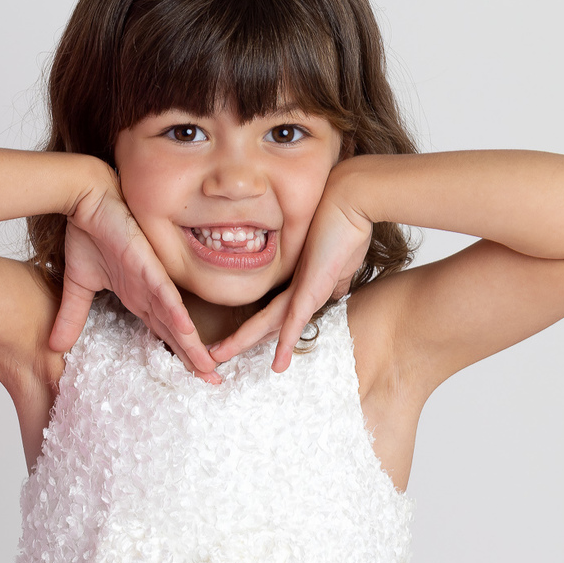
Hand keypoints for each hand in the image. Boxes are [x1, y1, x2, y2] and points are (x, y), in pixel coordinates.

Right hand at [48, 175, 221, 381]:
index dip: (178, 357)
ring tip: (207, 369)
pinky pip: (163, 292)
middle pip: (176, 333)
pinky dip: (174, 311)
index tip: (194, 379)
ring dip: (191, 344)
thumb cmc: (89, 232)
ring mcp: (151, 279)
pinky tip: (186, 330)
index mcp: (138, 297)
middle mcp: (150, 293)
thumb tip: (56, 346)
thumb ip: (72, 316)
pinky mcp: (146, 265)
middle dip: (194, 358)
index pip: (163, 334)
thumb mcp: (78, 285)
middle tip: (214, 384)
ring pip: (176, 319)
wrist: (87, 198)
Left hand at [208, 172, 372, 370]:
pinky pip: (295, 321)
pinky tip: (277, 364)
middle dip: (236, 339)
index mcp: (299, 282)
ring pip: (266, 322)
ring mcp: (301, 286)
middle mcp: (294, 286)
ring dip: (242, 342)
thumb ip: (335, 280)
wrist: (352, 198)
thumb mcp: (342, 262)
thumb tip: (334, 293)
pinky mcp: (312, 286)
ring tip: (217, 357)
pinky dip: (286, 343)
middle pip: (260, 320)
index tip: (240, 343)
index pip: (272, 313)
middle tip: (211, 354)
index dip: (256, 331)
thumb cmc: (349, 225)